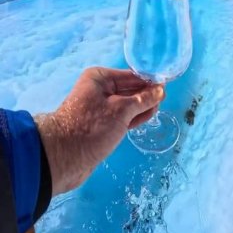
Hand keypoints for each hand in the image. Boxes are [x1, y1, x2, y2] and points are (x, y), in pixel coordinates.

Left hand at [35, 67, 164, 194]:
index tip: (166, 86)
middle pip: (130, 89)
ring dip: (142, 107)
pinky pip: (122, 117)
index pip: (131, 76)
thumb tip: (161, 90)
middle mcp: (99, 89)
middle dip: (146, 95)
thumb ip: (143, 99)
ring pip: (127, 105)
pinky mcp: (101, 125)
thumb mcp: (122, 110)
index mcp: (100, 78)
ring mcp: (100, 108)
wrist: (65, 157)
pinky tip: (146, 117)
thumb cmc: (93, 126)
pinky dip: (134, 117)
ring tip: (157, 109)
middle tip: (165, 99)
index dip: (149, 81)